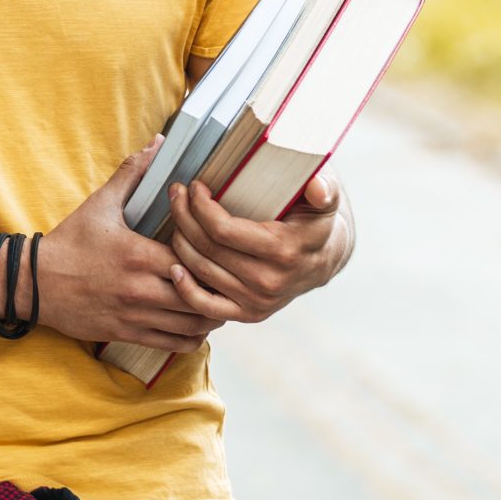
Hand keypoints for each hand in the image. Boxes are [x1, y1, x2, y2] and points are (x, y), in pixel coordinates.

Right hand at [34, 137, 229, 353]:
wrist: (35, 282)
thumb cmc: (70, 241)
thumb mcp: (100, 204)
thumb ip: (132, 173)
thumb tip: (157, 143)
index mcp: (139, 255)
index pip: (193, 260)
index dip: (209, 256)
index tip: (213, 250)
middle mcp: (140, 289)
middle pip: (200, 295)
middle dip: (215, 288)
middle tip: (223, 278)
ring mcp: (135, 315)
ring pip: (192, 325)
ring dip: (209, 314)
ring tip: (213, 300)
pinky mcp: (127, 335)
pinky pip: (173, 345)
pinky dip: (190, 337)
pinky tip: (193, 323)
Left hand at [162, 172, 351, 323]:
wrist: (325, 258)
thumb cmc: (316, 218)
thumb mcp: (326, 198)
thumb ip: (324, 188)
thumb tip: (317, 188)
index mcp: (284, 250)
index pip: (223, 230)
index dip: (200, 206)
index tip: (194, 186)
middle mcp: (269, 281)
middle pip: (207, 248)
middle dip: (184, 216)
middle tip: (176, 193)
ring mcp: (257, 301)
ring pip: (202, 271)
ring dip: (180, 242)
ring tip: (176, 215)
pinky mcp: (249, 314)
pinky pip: (207, 307)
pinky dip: (185, 289)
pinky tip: (174, 267)